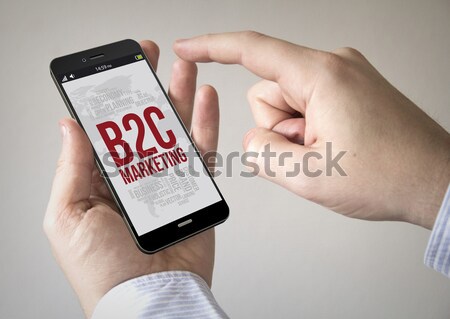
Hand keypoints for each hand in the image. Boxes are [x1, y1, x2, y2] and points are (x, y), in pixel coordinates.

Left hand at [44, 41, 219, 317]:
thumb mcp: (69, 216)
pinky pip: (202, 152)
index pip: (107, 129)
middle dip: (149, 88)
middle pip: (145, 124)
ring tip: (184, 68)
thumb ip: (72, 167)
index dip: (112, 98)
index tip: (118, 71)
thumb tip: (70, 125)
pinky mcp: (195, 191)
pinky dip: (206, 124)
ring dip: (180, 97)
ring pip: (175, 131)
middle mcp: (135, 177)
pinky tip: (206, 100)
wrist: (151, 298)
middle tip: (152, 58)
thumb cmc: (104, 270)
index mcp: (101, 180)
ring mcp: (167, 182)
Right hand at [174, 31, 449, 228]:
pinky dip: (309, 130)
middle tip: (312, 152)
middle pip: (268, 92)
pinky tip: (336, 145)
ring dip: (295, 133)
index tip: (187, 48)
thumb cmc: (391, 176)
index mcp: (322, 76)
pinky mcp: (348, 88)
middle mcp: (334, 65)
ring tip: (328, 151)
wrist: (436, 181)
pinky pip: (305, 106)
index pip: (253, 50)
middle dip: (278, 128)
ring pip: (285, 104)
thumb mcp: (310, 177)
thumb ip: (263, 154)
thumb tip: (252, 139)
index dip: (212, 47)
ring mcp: (343, 76)